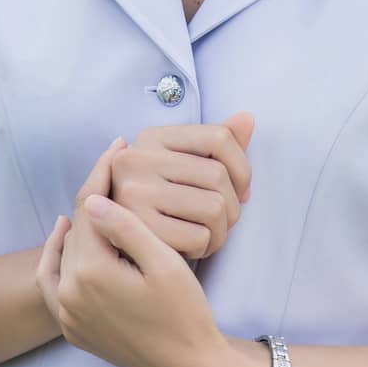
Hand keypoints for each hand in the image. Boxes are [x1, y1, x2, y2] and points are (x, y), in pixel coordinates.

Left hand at [35, 137, 227, 366]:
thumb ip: (127, 228)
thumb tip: (91, 199)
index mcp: (91, 273)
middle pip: (77, 229)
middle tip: (113, 164)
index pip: (89, 209)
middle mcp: (70, 294)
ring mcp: (67, 314)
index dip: (103, 174)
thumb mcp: (164, 264)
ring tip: (100, 196)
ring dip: (80, 223)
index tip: (118, 147)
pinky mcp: (72, 328)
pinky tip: (65, 237)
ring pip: (66, 252)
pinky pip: (52, 285)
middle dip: (94, 196)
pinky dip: (55, 259)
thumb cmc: (185, 313)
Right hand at [108, 111, 254, 260]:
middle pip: (218, 175)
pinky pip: (198, 237)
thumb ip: (217, 144)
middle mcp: (137, 159)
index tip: (241, 190)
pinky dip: (205, 247)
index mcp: (152, 138)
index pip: (219, 137)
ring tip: (210, 234)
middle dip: (233, 205)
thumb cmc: (162, 202)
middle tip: (224, 220)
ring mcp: (134, 193)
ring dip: (222, 230)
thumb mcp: (184, 166)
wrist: (120, 243)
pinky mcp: (138, 229)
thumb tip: (247, 118)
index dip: (242, 166)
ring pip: (213, 208)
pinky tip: (194, 247)